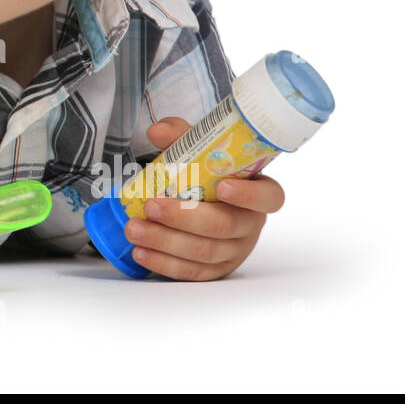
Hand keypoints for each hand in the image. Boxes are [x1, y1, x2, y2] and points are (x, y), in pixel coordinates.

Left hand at [127, 116, 285, 280]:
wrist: (196, 197)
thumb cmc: (203, 172)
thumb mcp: (195, 149)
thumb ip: (180, 136)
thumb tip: (157, 131)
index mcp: (257, 191)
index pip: (270, 197)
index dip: (250, 195)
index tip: (222, 187)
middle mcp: (250, 223)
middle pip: (225, 226)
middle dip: (184, 217)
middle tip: (152, 205)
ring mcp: (234, 250)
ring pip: (204, 251)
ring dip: (166, 241)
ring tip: (134, 228)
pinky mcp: (215, 270)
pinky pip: (192, 272)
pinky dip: (164, 263)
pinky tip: (140, 251)